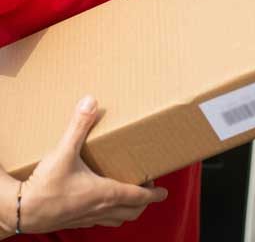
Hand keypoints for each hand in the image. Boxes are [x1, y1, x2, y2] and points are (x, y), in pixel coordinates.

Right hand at [10, 96, 166, 232]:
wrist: (20, 211)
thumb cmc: (44, 186)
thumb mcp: (63, 152)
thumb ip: (78, 126)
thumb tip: (90, 101)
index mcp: (103, 193)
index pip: (137, 197)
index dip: (153, 195)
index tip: (164, 192)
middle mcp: (99, 209)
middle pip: (130, 211)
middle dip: (144, 203)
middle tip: (150, 190)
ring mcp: (86, 218)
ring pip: (116, 219)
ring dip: (127, 210)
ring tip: (131, 197)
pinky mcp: (74, 221)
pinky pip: (100, 221)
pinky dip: (109, 214)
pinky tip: (102, 203)